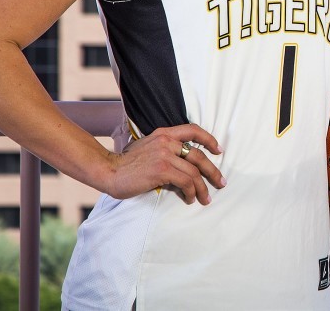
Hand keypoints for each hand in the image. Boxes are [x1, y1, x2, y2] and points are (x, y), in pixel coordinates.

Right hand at [103, 124, 225, 204]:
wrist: (108, 170)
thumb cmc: (127, 164)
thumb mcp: (148, 148)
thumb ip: (165, 149)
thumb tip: (184, 164)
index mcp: (163, 134)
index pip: (193, 130)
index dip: (209, 139)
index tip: (218, 151)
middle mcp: (166, 141)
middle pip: (199, 156)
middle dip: (213, 171)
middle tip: (221, 182)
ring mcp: (164, 155)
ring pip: (194, 172)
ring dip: (203, 187)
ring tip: (206, 198)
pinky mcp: (162, 170)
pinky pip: (185, 181)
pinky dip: (191, 192)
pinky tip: (190, 199)